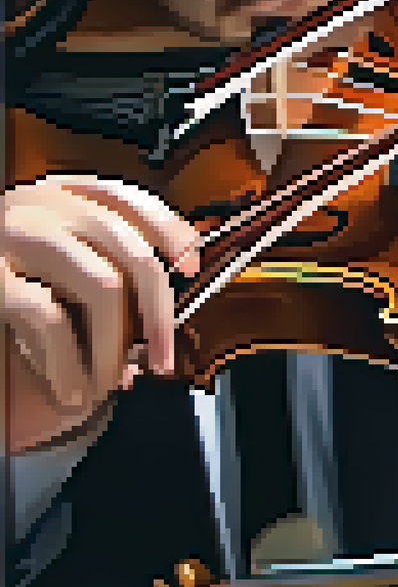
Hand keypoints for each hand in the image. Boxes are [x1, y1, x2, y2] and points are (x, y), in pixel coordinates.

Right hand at [3, 175, 199, 454]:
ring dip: (115, 346)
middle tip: (162, 359)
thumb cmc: (17, 290)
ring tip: (112, 380)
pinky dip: (69, 363)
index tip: (190, 269)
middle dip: (157, 314)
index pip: (128, 201)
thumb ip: (110, 271)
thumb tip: (166, 312)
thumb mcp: (63, 266)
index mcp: (63, 196)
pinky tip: (71, 389)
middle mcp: (40, 206)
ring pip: (102, 286)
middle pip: (131, 250)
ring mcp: (13, 237)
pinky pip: (49, 319)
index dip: (167, 231)